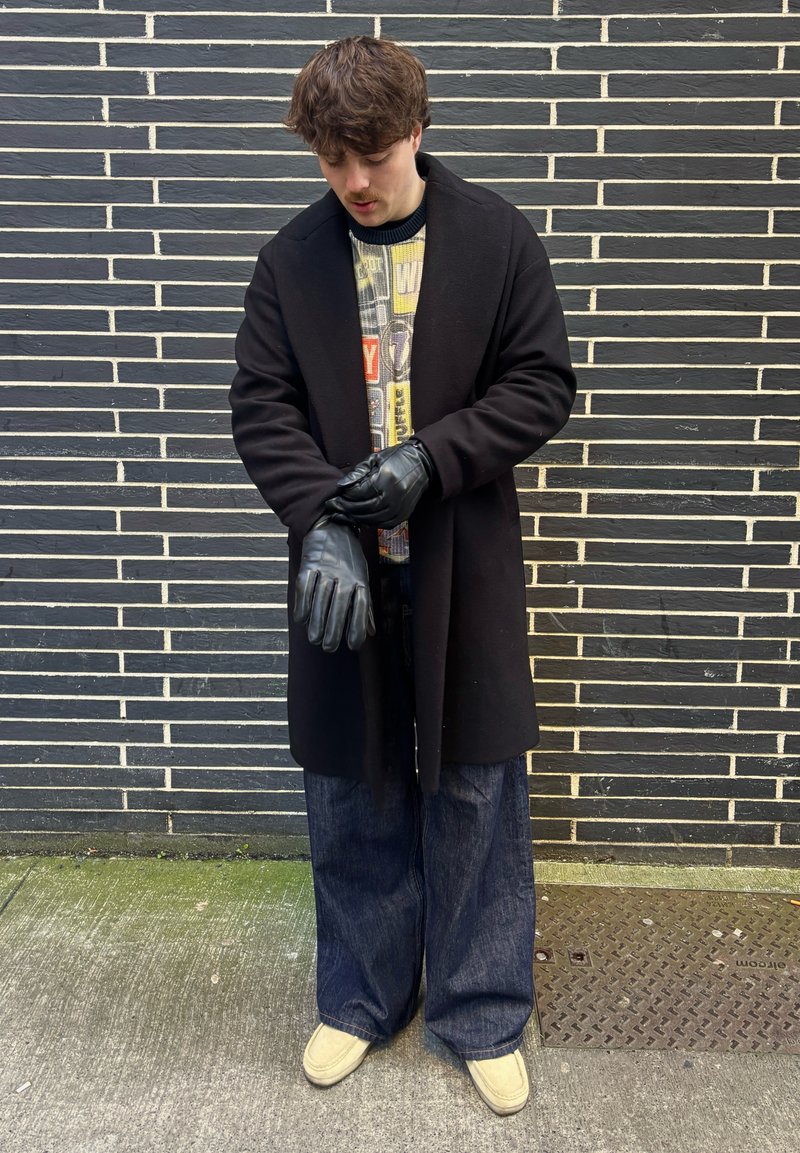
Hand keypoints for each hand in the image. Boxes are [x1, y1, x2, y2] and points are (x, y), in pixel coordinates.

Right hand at [293, 516, 375, 652]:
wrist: (332, 527)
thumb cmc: (349, 559)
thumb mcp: (362, 578)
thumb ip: (365, 606)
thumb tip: (371, 633)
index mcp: (359, 579)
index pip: (361, 605)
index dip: (357, 626)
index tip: (352, 646)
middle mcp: (344, 574)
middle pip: (339, 604)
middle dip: (334, 628)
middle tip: (328, 647)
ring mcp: (326, 568)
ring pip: (320, 597)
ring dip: (317, 620)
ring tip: (314, 639)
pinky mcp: (309, 563)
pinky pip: (304, 586)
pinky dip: (302, 603)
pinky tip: (301, 619)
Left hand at [323, 438, 434, 527]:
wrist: (423, 465)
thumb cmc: (397, 458)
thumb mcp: (375, 459)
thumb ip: (358, 473)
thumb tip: (341, 486)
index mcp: (385, 479)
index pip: (359, 493)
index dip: (345, 496)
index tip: (336, 495)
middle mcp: (393, 496)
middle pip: (363, 509)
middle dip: (346, 509)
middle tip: (333, 507)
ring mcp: (399, 508)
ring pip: (371, 520)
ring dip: (354, 518)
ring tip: (342, 514)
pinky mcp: (403, 515)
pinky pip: (382, 525)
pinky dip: (369, 523)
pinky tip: (359, 519)